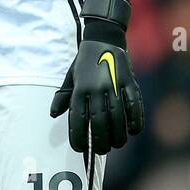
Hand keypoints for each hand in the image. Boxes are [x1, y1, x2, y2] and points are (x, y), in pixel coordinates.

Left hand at [50, 0, 143, 154]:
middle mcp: (95, 88)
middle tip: (102, 150)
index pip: (77, 119)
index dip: (78, 137)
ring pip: (117, 117)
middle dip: (100, 141)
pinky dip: (135, 120)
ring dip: (118, 135)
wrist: (104, 38)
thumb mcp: (70, 77)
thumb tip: (53, 114)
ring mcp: (113, 85)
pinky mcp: (129, 81)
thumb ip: (63, 96)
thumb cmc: (85, 62)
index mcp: (79, 89)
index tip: (80, 149)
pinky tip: (134, 131)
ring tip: (117, 144)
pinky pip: (134, 104)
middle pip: (99, 122)